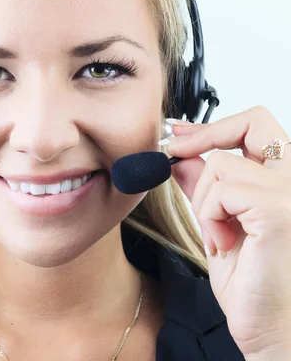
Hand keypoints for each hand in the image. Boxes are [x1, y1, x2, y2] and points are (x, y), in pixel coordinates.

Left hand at [163, 106, 290, 359]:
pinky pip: (223, 190)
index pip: (258, 127)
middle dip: (206, 135)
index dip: (216, 126)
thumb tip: (183, 158)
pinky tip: (225, 244)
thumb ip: (206, 191)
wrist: (274, 333)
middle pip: (254, 121)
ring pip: (221, 165)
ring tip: (220, 236)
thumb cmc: (254, 288)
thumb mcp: (220, 228)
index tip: (180, 136)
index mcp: (286, 185)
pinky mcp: (281, 211)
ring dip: (204, 201)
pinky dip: (210, 217)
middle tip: (176, 152)